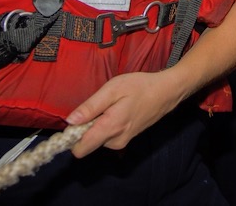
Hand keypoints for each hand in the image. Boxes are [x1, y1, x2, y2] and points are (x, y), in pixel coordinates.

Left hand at [66, 70, 180, 157]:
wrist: (166, 92)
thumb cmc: (139, 87)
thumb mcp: (112, 89)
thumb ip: (90, 107)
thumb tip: (69, 121)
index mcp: (110, 128)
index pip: (81, 149)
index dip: (72, 137)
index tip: (74, 121)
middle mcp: (115, 141)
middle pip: (87, 144)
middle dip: (85, 128)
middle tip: (98, 106)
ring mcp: (121, 142)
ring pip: (97, 139)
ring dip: (97, 125)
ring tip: (110, 106)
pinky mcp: (126, 139)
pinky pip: (106, 137)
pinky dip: (106, 125)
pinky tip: (117, 110)